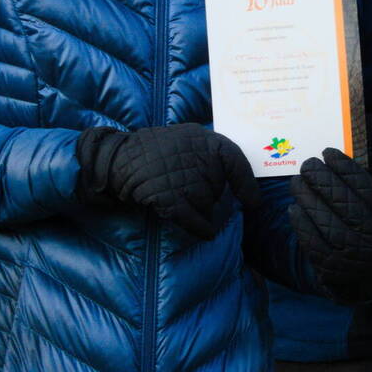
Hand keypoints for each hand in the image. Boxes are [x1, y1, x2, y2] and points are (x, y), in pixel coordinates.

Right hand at [76, 123, 259, 239]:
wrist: (117, 158)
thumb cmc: (152, 151)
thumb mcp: (185, 139)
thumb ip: (206, 153)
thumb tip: (231, 179)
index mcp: (204, 139)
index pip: (234, 159)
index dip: (246, 182)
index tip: (254, 202)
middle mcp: (198, 157)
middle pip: (217, 188)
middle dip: (208, 195)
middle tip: (184, 187)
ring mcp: (184, 177)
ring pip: (206, 205)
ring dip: (198, 209)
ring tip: (176, 197)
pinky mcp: (170, 197)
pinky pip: (194, 220)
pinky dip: (201, 228)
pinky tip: (205, 233)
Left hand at [291, 148, 371, 302]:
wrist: (367, 275)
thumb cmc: (368, 230)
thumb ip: (360, 188)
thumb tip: (333, 158)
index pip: (364, 186)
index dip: (343, 166)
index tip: (327, 153)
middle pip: (343, 201)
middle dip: (321, 179)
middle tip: (307, 165)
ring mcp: (352, 253)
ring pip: (325, 220)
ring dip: (306, 198)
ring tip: (296, 183)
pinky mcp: (332, 267)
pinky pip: (312, 241)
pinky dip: (301, 222)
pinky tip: (294, 208)